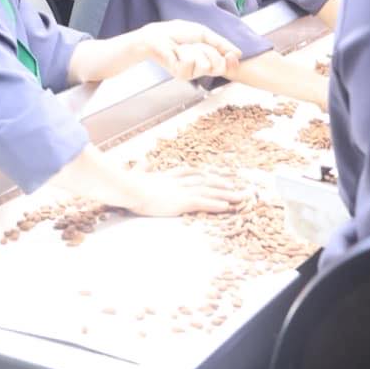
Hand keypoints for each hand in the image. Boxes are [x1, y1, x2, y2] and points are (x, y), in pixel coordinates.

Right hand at [123, 167, 250, 216]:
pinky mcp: (182, 201)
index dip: (206, 174)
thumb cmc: (128, 183)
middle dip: (222, 184)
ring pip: (209, 191)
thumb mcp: (136, 173)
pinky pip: (204, 202)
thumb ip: (143, 168)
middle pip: (206, 181)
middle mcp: (179, 181)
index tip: (217, 174)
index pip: (192, 173)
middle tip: (237, 186)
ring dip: (226, 194)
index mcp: (168, 175)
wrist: (128, 188)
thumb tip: (145, 161)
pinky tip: (227, 207)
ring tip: (241, 197)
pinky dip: (216, 204)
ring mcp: (182, 190)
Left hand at [136, 21, 240, 80]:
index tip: (233, 56)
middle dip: (211, 52)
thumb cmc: (177, 33)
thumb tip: (238, 53)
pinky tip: (177, 52)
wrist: (158, 35)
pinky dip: (184, 53)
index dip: (231, 63)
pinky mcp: (181, 74)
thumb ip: (221, 43)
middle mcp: (201, 68)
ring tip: (183, 47)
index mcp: (208, 59)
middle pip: (219, 67)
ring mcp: (191, 72)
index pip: (226, 67)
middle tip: (197, 45)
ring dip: (194, 50)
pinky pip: (191, 63)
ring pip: (205, 64)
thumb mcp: (203, 34)